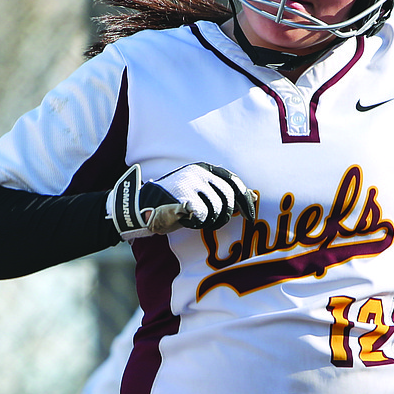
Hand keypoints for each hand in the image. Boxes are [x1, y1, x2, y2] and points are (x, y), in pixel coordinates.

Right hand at [106, 163, 256, 240]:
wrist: (140, 207)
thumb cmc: (173, 202)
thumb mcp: (198, 190)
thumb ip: (221, 191)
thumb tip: (252, 198)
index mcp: (203, 169)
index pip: (233, 182)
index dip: (245, 199)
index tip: (251, 215)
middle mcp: (198, 173)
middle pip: (227, 200)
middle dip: (224, 216)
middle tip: (212, 222)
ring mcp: (190, 184)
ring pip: (217, 210)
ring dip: (210, 221)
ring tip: (195, 220)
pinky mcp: (183, 197)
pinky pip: (203, 217)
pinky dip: (197, 224)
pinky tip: (185, 220)